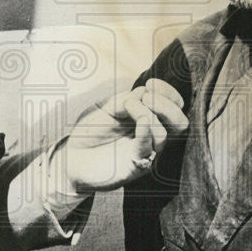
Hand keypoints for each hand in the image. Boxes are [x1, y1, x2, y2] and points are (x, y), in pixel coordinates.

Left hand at [55, 79, 187, 193]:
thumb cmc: (90, 132)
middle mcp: (152, 137)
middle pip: (181, 123)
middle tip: (146, 97)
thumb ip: (125, 99)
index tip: (150, 83)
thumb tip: (144, 92)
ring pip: (164, 135)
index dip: (168, 92)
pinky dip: (146, 133)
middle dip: (167, 105)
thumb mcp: (106, 107)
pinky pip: (146, 151)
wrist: (70, 157)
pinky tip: (141, 121)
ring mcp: (145, 153)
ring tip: (126, 107)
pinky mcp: (133, 166)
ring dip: (147, 113)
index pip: (176, 107)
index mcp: (149, 120)